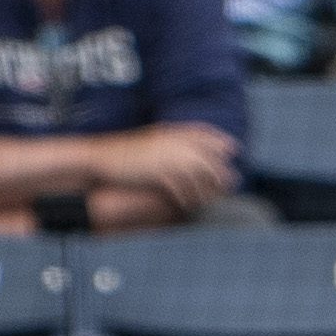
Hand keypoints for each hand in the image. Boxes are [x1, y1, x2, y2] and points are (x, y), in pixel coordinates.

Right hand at [100, 122, 239, 211]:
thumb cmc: (123, 150)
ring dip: (207, 187)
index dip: (220, 140)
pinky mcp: (156, 172)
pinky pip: (178, 187)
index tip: (234, 148)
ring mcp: (165, 157)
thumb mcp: (149, 139)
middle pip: (204, 155)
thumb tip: (183, 148)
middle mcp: (171, 142)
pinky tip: (190, 204)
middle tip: (233, 181)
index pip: (203, 133)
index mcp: (170, 131)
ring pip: (196, 173)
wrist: (101, 156)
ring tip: (214, 197)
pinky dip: (186, 196)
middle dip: (220, 169)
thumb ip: (168, 141)